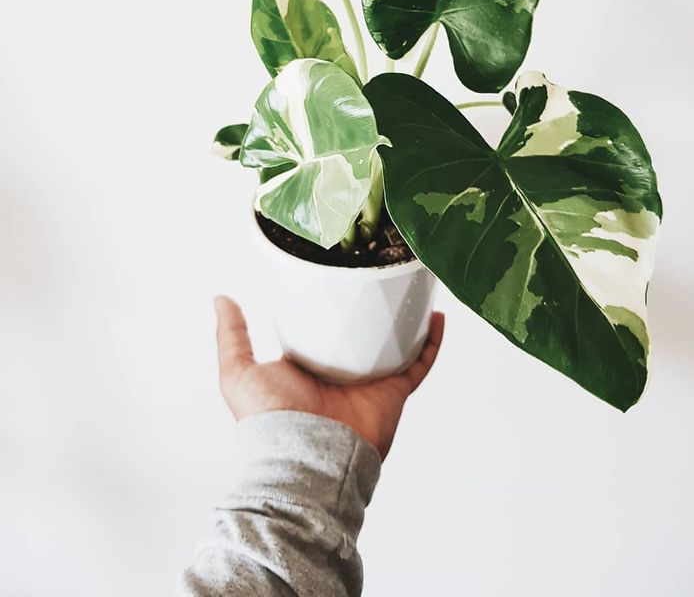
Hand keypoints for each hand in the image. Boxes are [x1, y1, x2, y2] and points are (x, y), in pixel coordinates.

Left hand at [214, 295, 443, 458]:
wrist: (303, 458)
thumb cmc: (268, 421)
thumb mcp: (238, 371)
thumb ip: (232, 336)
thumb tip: (221, 299)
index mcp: (308, 364)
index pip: (324, 327)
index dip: (332, 304)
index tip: (340, 274)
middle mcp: (341, 371)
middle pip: (364, 332)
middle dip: (373, 307)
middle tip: (382, 274)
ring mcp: (370, 381)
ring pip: (396, 342)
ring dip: (407, 318)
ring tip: (414, 287)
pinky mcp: (393, 391)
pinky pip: (418, 363)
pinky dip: (430, 342)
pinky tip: (435, 317)